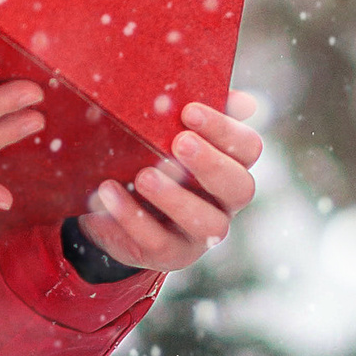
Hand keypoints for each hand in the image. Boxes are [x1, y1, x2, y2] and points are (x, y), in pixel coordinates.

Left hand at [75, 97, 261, 275]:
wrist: (107, 204)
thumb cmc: (143, 154)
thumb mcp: (161, 129)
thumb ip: (189, 111)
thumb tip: (242, 101)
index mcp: (229, 164)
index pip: (248, 148)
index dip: (224, 130)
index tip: (189, 111)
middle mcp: (224, 201)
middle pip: (240, 186)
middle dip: (211, 163)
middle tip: (179, 142)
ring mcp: (200, 232)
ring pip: (208, 223)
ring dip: (176, 198)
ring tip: (144, 176)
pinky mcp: (169, 254)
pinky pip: (157, 241)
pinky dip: (132, 216)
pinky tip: (108, 192)